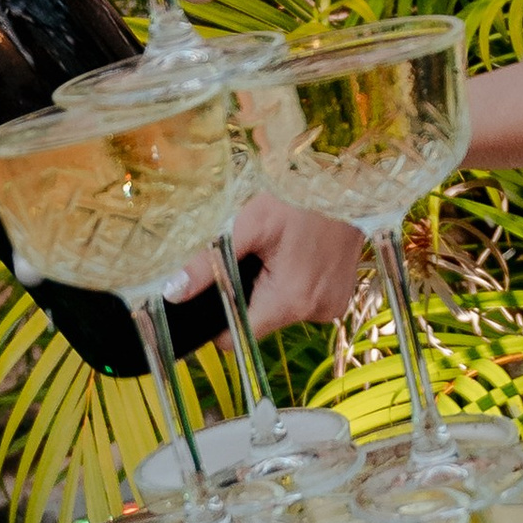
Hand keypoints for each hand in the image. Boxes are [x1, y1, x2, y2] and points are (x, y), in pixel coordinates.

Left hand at [200, 193, 364, 336]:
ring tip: (280, 253)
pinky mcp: (340, 299)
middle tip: (254, 258)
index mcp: (289, 301)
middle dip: (249, 294)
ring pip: (280, 312)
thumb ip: (208, 262)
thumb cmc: (299, 198)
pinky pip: (304, 303)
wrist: (350, 185)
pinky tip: (299, 258)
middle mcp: (314, 312)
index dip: (221, 317)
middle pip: (259, 323)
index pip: (237, 337)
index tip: (218, 289)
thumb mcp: (249, 224)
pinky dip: (295, 286)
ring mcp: (331, 307)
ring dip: (272, 289)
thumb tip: (172, 293)